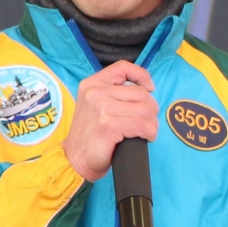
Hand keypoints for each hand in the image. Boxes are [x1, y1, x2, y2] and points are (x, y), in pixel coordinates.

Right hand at [62, 61, 157, 181]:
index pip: (123, 67)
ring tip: (146, 131)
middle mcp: (95, 93)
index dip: (141, 75)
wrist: (75, 159)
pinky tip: (146, 137)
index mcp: (92, 84)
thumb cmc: (90, 135)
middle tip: (147, 122)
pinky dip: (150, 132)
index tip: (149, 88)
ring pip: (145, 110)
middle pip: (141, 93)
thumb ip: (113, 93)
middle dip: (150, 109)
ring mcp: (101, 108)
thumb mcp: (95, 105)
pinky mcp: (109, 125)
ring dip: (152, 123)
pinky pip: (142, 125)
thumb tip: (146, 89)